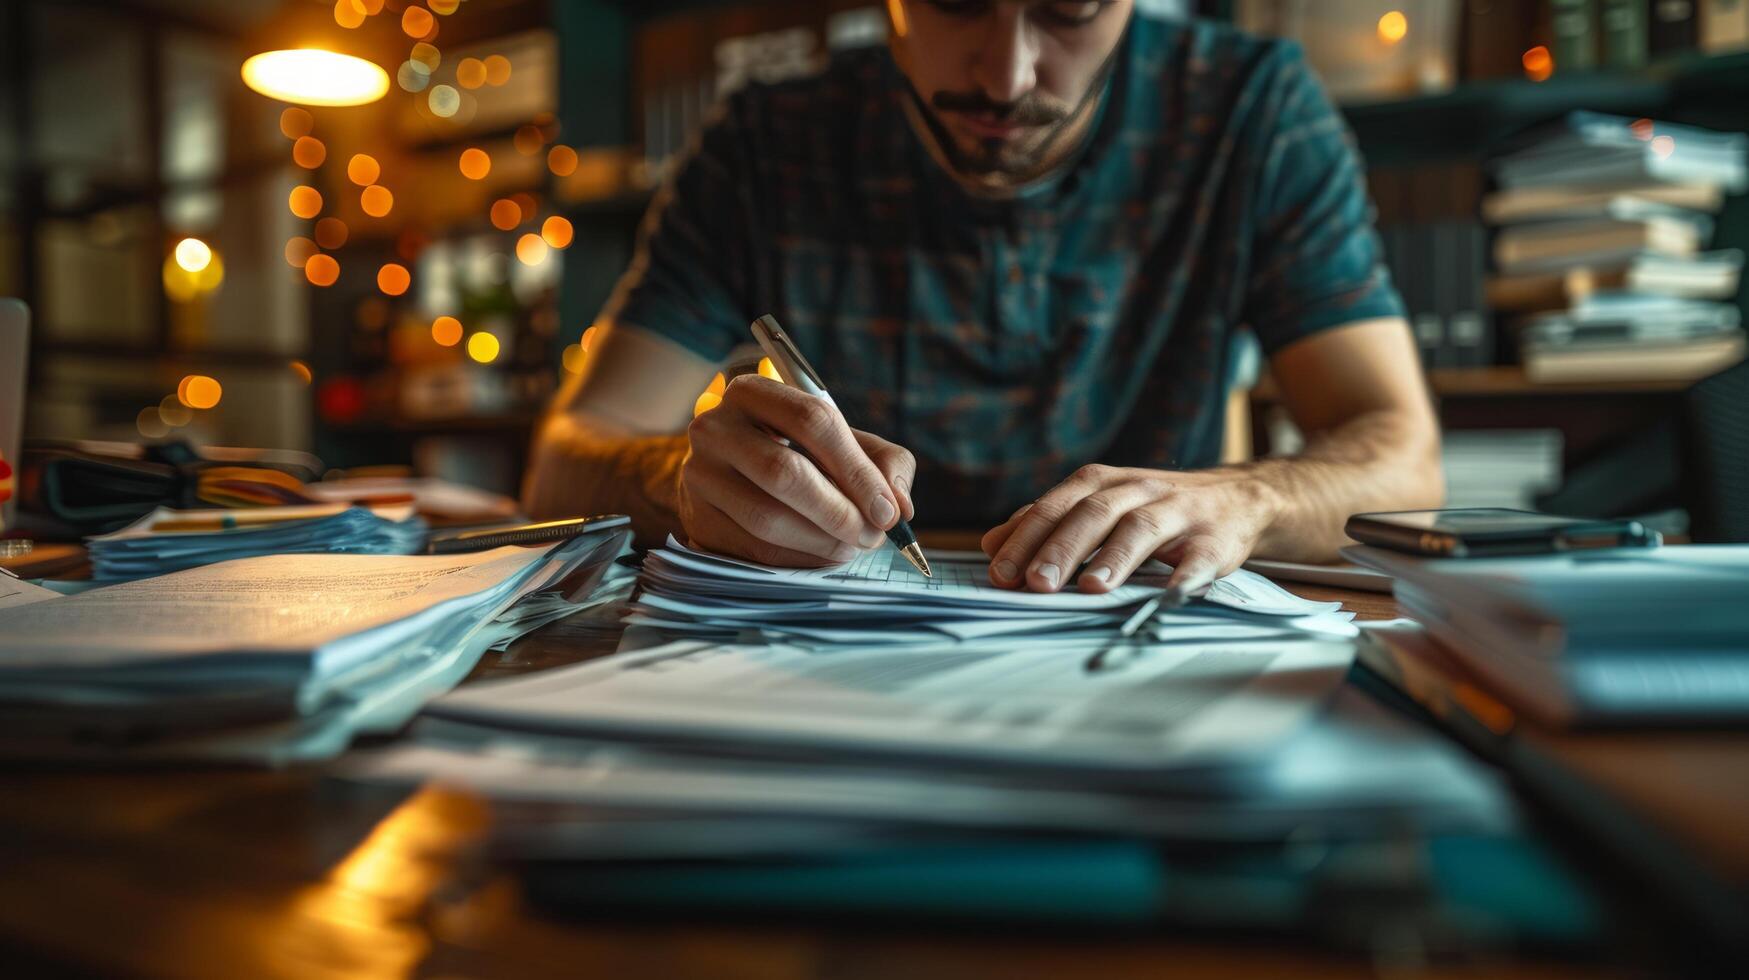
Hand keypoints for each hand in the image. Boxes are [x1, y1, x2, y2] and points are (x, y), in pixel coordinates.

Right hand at [678, 375, 915, 566]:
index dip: (856, 471)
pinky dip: (800, 560)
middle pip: (785, 473)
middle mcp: (715, 428)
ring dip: (822, 542)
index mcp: (754, 393)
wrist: (732, 478)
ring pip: (768, 518)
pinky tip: (821, 555)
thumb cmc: (800, 455)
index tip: (888, 510)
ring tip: (852, 546)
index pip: (812, 421)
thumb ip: (884, 463)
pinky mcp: (696, 520)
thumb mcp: (845, 443)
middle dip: (840, 512)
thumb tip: (899, 506)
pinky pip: (755, 551)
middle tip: (873, 536)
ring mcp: (699, 475)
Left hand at [979, 464, 1280, 595]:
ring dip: (1114, 557)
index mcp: (1102, 482)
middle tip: (1034, 584)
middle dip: (1061, 549)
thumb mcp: (1099, 504)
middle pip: (1093, 514)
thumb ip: (1048, 522)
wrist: (1237, 498)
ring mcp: (1177, 513)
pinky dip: (1184, 578)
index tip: (999, 572)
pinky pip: (1199, 559)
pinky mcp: (1215, 540)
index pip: (1055, 506)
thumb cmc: (1154, 508)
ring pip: (1140, 528)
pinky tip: (1168, 598)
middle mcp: (1137, 490)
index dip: (1025, 538)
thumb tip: (990, 544)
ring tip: (1091, 588)